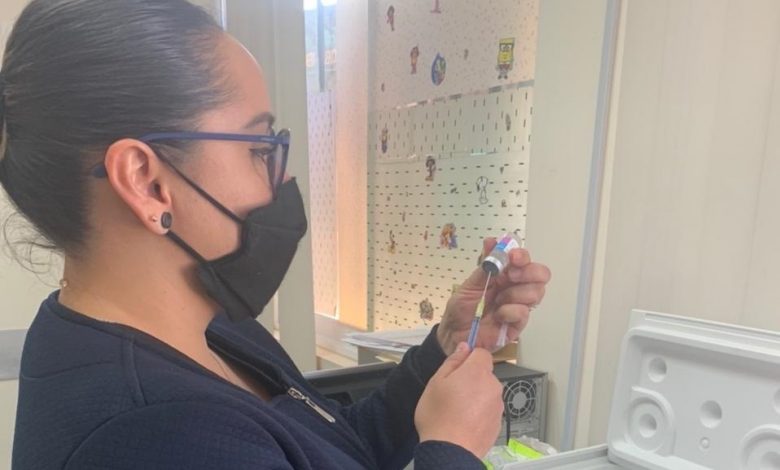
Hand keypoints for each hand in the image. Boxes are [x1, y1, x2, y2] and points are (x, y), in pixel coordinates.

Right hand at [415, 342, 503, 457]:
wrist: (450, 451)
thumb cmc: (438, 415)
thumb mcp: (436, 382)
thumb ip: (452, 361)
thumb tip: (464, 347)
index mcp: (478, 372)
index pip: (482, 353)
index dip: (469, 358)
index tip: (457, 369)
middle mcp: (493, 386)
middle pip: (484, 374)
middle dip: (471, 379)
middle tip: (452, 392)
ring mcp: (498, 406)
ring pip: (487, 393)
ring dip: (476, 396)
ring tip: (457, 411)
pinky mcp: (498, 423)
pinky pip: (488, 410)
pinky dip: (479, 413)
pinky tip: (465, 422)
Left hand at [437, 238, 550, 354]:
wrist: (454, 334)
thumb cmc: (461, 309)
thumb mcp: (469, 284)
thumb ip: (484, 265)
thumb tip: (492, 241)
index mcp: (505, 274)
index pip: (524, 259)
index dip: (522, 256)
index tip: (513, 257)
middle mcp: (516, 287)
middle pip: (540, 274)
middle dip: (528, 272)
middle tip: (510, 277)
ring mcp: (519, 305)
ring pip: (536, 292)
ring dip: (515, 293)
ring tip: (497, 301)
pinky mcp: (518, 324)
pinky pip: (524, 312)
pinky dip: (510, 312)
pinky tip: (498, 316)